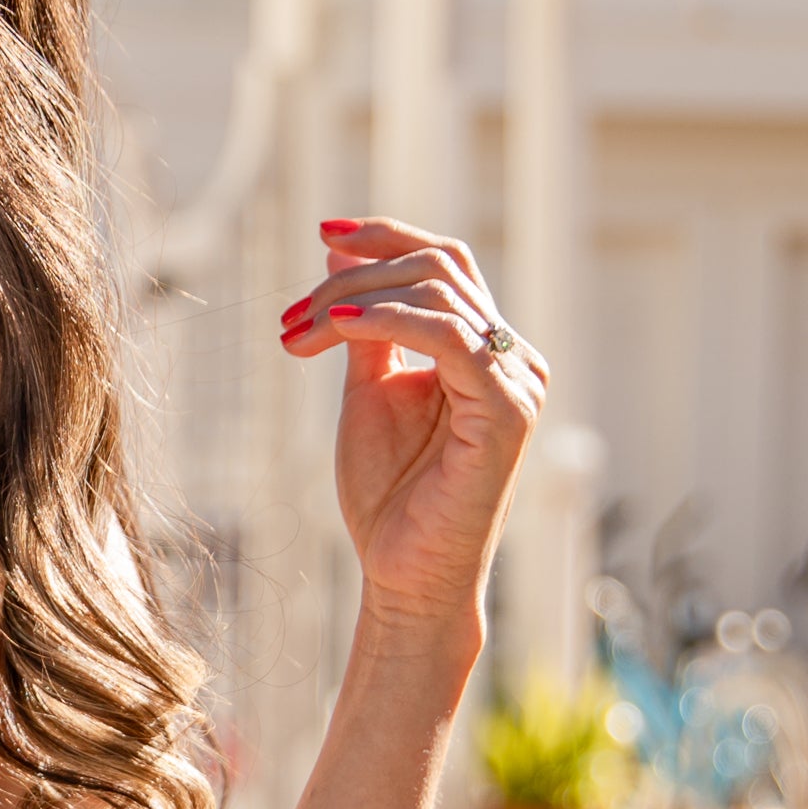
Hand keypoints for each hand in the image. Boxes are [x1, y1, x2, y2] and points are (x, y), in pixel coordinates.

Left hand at [281, 218, 547, 644]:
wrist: (402, 576)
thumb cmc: (389, 496)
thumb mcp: (368, 391)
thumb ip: (364, 326)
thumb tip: (340, 251)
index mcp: (483, 350)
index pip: (445, 262)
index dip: (388, 236)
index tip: (324, 232)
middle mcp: (512, 358)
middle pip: (437, 267)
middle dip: (353, 277)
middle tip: (291, 320)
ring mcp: (516, 383)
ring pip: (438, 294)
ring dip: (353, 301)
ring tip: (299, 333)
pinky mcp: (506, 413)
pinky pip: (451, 338)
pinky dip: (389, 321)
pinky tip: (337, 329)